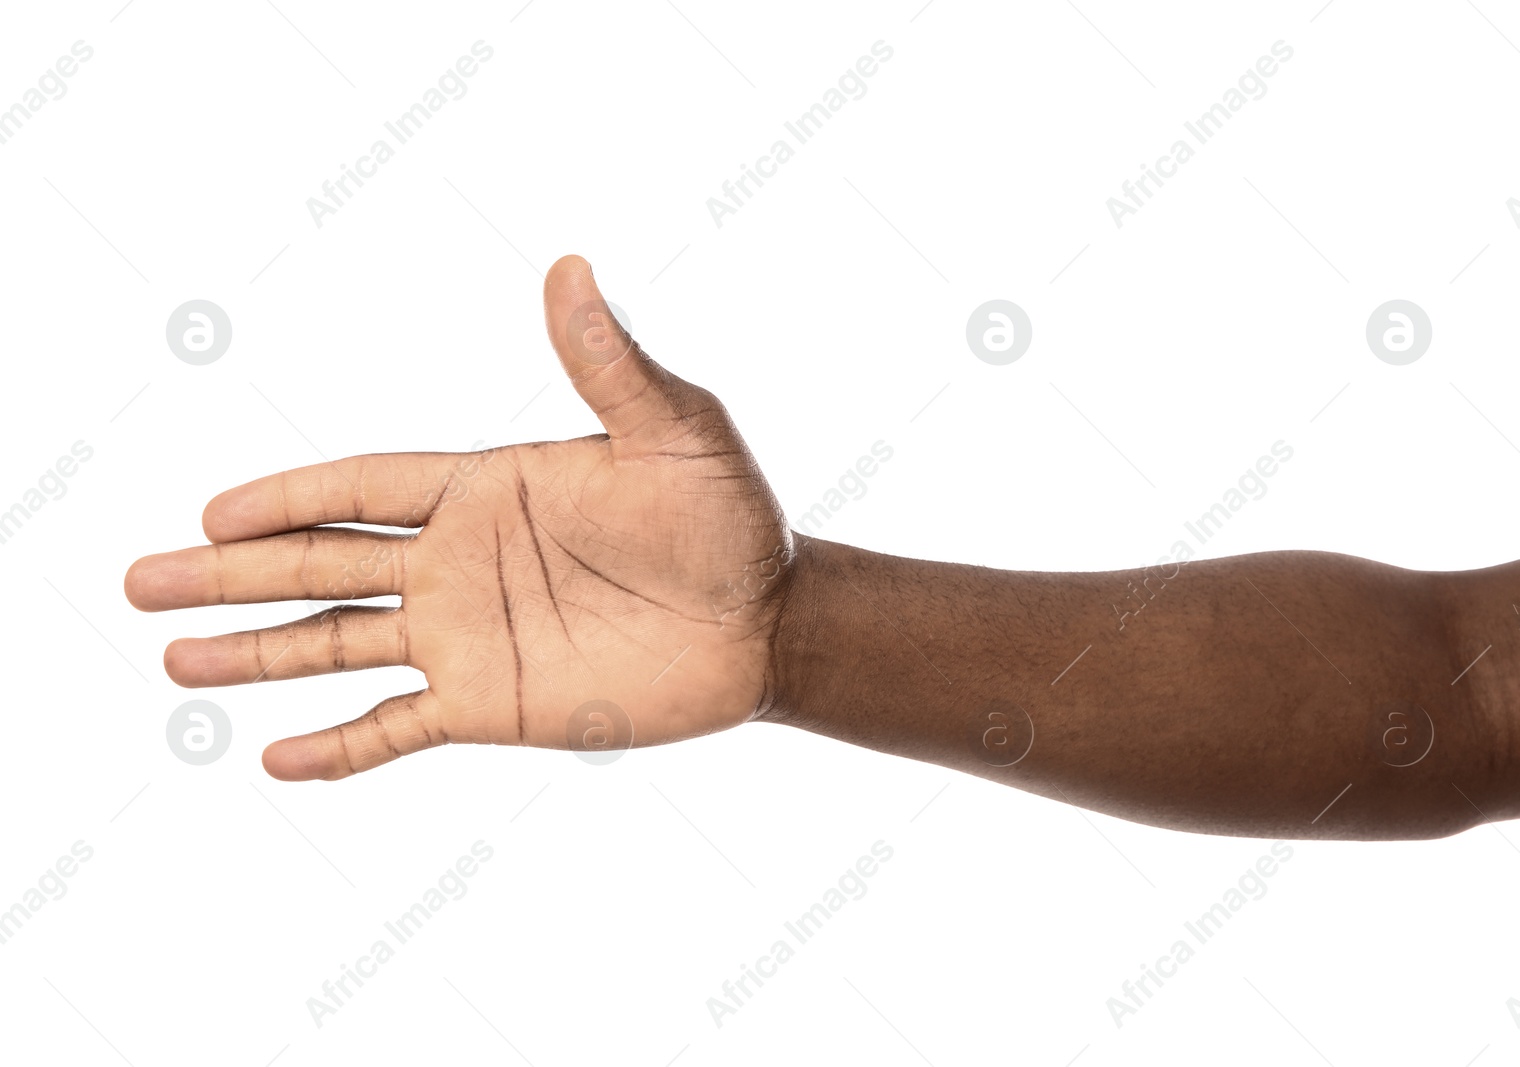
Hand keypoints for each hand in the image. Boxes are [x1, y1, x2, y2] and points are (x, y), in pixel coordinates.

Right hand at [126, 256, 794, 780]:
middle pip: (320, 565)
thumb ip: (610, 363)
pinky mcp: (496, 706)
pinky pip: (398, 727)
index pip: (361, 489)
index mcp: (484, 489)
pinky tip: (275, 758)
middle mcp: (459, 562)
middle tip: (140, 584)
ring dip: (257, 656)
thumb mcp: (676, 429)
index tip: (209, 513)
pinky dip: (340, 746)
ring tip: (175, 661)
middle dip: (231, 575)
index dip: (284, 498)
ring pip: (338, 645)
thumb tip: (570, 267)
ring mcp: (470, 637)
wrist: (768, 620)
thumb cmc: (728, 516)